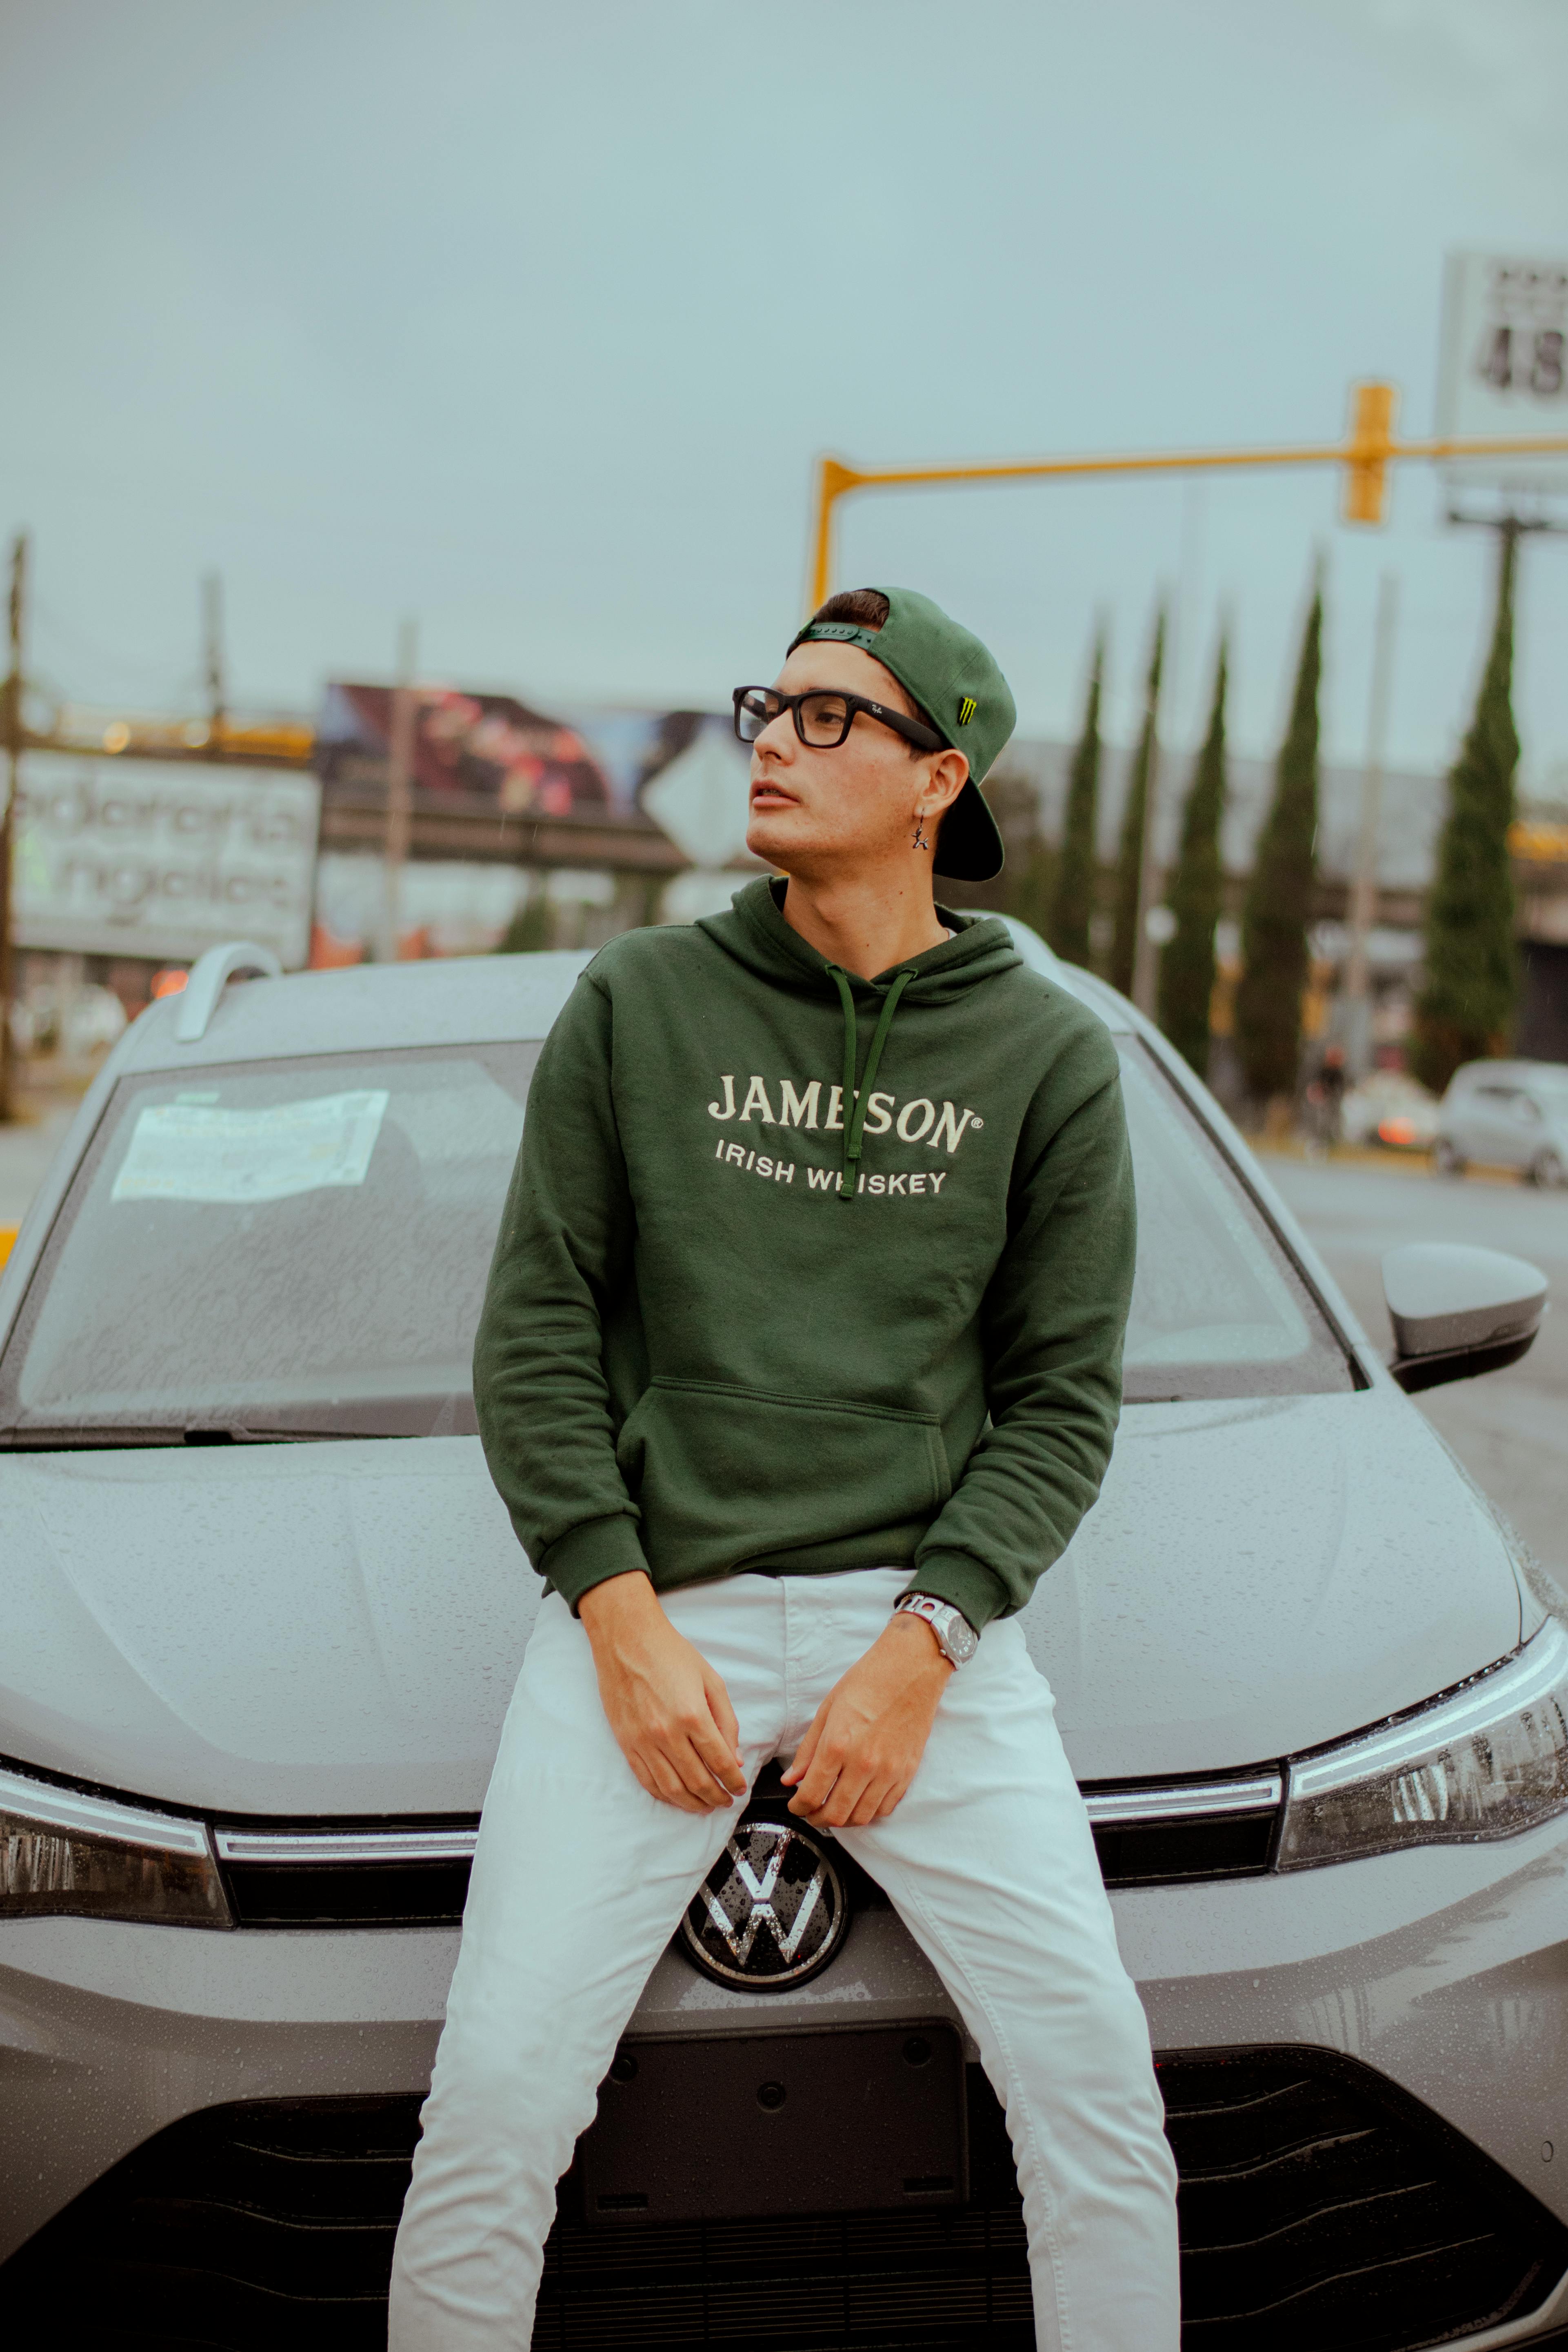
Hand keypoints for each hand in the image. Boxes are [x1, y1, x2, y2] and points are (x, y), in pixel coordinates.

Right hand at [578, 1571, 746, 1813]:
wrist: (626, 1640)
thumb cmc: (670, 1654)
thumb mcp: (711, 1680)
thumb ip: (726, 1721)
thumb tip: (734, 1758)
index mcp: (692, 1715)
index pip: (720, 1761)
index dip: (734, 1780)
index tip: (739, 1788)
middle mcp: (667, 1733)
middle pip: (697, 1780)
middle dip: (716, 1797)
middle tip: (726, 1801)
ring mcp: (643, 1740)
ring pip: (671, 1788)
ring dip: (692, 1803)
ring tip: (705, 1805)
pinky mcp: (626, 1743)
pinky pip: (646, 1780)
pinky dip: (664, 1795)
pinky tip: (677, 1797)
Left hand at [782, 1612, 952, 1828]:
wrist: (911, 1669)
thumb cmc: (869, 1681)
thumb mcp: (828, 1709)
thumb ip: (809, 1749)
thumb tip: (792, 1778)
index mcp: (838, 1744)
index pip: (812, 1794)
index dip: (798, 1806)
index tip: (796, 1804)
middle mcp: (864, 1763)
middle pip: (836, 1814)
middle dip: (817, 1818)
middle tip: (811, 1812)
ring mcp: (889, 1771)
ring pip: (861, 1817)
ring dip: (843, 1820)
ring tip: (834, 1809)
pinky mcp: (907, 1772)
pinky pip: (885, 1808)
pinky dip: (869, 1812)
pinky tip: (859, 1801)